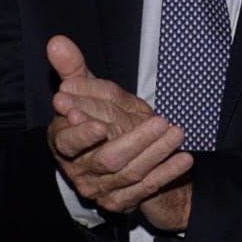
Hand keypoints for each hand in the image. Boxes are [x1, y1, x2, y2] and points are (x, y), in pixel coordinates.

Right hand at [45, 36, 193, 223]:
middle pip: (106, 159)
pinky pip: (145, 189)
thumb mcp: (83, 92)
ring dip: (156, 153)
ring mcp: (100, 187)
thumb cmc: (93, 116)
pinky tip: (183, 158)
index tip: (100, 125)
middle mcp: (79, 169)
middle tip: (160, 121)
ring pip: (129, 173)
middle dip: (135, 141)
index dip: (82, 134)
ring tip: (177, 133)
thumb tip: (57, 41)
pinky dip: (166, 173)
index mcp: (64, 142)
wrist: (104, 160)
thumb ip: (73, 69)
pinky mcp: (121, 200)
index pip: (67, 142)